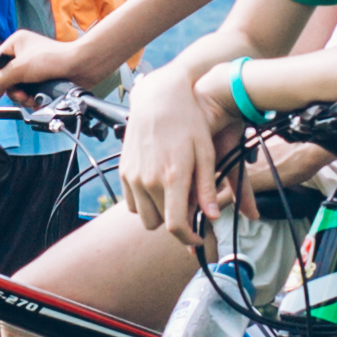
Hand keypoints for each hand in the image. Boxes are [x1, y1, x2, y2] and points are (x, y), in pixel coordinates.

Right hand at [0, 29, 103, 96]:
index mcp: (15, 43)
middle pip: (5, 79)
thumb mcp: (19, 69)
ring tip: (31, 98)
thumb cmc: (53, 59)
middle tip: (22, 95)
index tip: (2, 88)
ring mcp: (32, 67)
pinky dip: (31, 98)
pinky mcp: (41, 79)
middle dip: (13, 91)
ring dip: (22, 97)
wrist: (80, 67)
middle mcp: (22, 54)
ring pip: (17, 88)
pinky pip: (28, 92)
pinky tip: (38, 100)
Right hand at [117, 58, 230, 239]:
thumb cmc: (188, 122)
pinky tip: (159, 186)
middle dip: (176, 221)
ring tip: (174, 195)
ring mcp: (132, 177)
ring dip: (159, 213)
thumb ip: (207, 188)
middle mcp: (148, 181)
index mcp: (173, 177)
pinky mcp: (123, 171)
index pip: (176, 226)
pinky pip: (132, 203)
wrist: (159, 97)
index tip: (199, 238)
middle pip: (160, 224)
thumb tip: (212, 217)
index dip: (189, 239)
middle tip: (190, 206)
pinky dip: (144, 202)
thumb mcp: (205, 153)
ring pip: (144, 217)